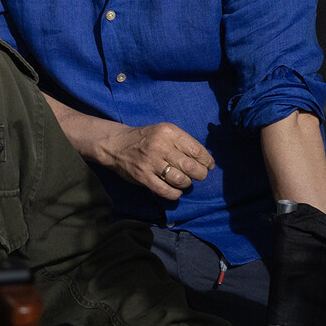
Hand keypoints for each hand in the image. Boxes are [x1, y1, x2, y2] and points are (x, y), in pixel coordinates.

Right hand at [95, 121, 214, 199]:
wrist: (117, 145)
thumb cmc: (146, 139)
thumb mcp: (164, 132)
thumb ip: (183, 143)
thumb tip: (205, 160)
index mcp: (168, 132)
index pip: (196, 150)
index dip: (207, 160)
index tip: (209, 165)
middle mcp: (160, 146)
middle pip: (191, 166)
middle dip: (200, 174)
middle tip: (199, 175)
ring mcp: (150, 162)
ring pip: (180, 180)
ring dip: (187, 184)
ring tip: (184, 181)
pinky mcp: (143, 177)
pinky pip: (166, 191)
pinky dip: (175, 193)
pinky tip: (175, 190)